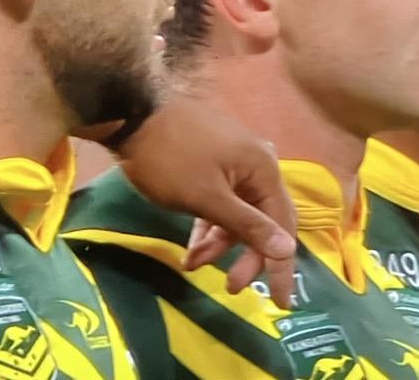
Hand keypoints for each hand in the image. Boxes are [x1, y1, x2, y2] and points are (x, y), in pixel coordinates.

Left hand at [113, 93, 296, 307]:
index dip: (280, 266)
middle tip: (230, 287)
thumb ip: (246, 225)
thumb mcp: (206, 198)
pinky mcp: (213, 162)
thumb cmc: (169, 158)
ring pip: (237, 213)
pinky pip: (221, 201)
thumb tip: (288, 250)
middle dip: (245, 256)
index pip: (282, 225)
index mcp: (263, 169)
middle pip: (262, 220)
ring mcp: (234, 161)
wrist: (130, 114)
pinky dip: (208, 225)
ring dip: (219, 243)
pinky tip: (191, 248)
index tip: (279, 302)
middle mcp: (256, 164)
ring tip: (192, 264)